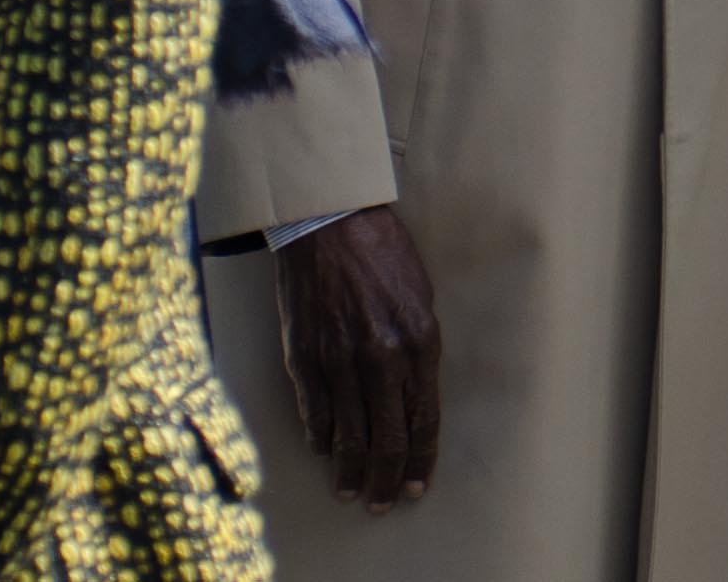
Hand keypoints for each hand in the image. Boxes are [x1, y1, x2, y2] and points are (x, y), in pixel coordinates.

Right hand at [275, 203, 441, 511]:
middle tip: (382, 502)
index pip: (423, 419)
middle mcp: (380, 357)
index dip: (420, 458)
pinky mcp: (304, 358)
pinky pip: (315, 413)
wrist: (329, 225)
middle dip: (386, 477)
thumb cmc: (384, 255)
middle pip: (385, 437)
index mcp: (419, 340)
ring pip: (347, 435)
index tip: (416, 485)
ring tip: (351, 492)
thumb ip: (419, 350)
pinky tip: (327, 452)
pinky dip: (322, 438)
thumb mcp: (421, 298)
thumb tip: (412, 399)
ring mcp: (339, 361)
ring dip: (350, 470)